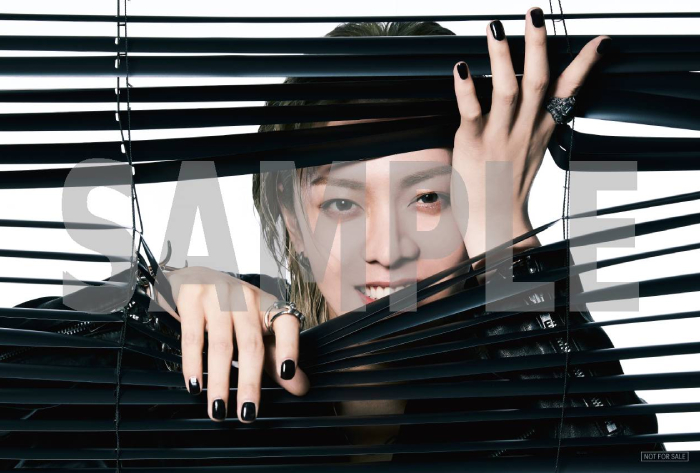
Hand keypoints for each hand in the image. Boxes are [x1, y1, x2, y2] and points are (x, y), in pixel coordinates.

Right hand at [151, 266, 309, 421]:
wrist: (193, 275)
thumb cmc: (230, 309)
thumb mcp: (257, 329)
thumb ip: (277, 359)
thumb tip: (300, 388)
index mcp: (267, 305)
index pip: (286, 323)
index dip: (290, 347)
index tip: (288, 373)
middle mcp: (246, 298)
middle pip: (251, 344)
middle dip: (249, 383)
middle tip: (247, 414)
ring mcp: (218, 296)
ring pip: (221, 345)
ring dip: (219, 381)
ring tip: (218, 409)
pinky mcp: (191, 298)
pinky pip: (193, 338)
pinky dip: (193, 365)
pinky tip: (195, 386)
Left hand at [450, 7, 610, 266]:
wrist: (493, 222)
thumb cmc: (504, 186)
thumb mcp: (529, 151)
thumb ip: (532, 123)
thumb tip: (531, 97)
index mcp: (539, 131)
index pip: (567, 93)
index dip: (583, 66)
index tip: (600, 41)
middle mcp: (523, 130)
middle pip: (538, 82)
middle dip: (538, 46)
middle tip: (534, 14)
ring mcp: (500, 137)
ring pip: (508, 90)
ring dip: (503, 57)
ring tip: (496, 28)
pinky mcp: (474, 145)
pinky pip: (472, 112)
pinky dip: (466, 89)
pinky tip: (460, 67)